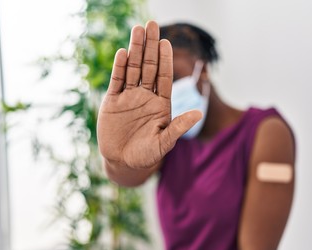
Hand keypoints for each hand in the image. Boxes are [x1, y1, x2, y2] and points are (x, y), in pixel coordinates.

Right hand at [97, 21, 201, 168]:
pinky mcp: (113, 102)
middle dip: (150, 46)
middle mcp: (145, 96)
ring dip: (135, 50)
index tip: (166, 42)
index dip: (164, 59)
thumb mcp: (164, 142)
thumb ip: (179, 127)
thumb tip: (199, 113)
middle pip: (148, 67)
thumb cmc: (147, 155)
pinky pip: (117, 81)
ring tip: (137, 30)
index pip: (163, 77)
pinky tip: (124, 53)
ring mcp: (129, 97)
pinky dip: (120, 68)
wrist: (123, 163)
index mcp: (160, 103)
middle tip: (151, 25)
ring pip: (133, 69)